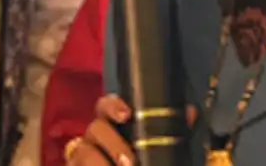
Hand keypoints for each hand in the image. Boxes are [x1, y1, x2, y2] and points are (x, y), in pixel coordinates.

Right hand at [66, 95, 196, 164]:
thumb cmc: (150, 162)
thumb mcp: (164, 151)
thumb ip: (173, 132)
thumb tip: (190, 112)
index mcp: (116, 126)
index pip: (106, 105)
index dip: (112, 105)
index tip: (126, 114)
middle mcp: (97, 137)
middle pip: (96, 127)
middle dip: (113, 143)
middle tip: (129, 162)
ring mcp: (84, 155)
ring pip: (82, 150)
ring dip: (99, 163)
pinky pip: (75, 164)